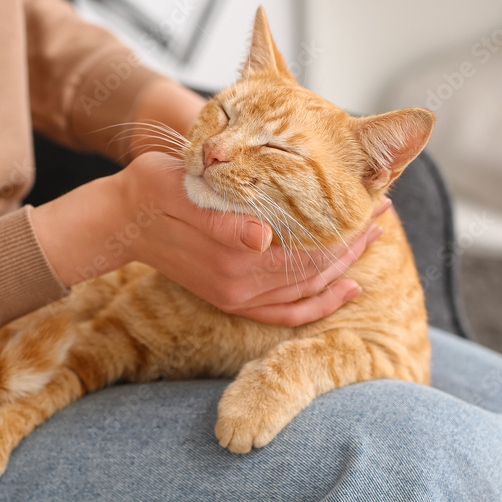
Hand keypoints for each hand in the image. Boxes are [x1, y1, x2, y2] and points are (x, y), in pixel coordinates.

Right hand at [121, 152, 389, 325]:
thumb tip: (262, 238)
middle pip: (315, 272)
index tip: (372, 202)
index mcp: (233, 259)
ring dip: (343, 267)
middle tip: (381, 211)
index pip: (309, 250)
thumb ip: (222, 219)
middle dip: (353, 243)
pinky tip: (344, 286)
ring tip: (371, 236)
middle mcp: (239, 287)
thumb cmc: (153, 190)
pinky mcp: (231, 299)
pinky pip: (285, 312)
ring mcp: (235, 297)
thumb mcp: (182, 190)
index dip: (345, 230)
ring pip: (306, 293)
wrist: (120, 219)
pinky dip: (317, 303)